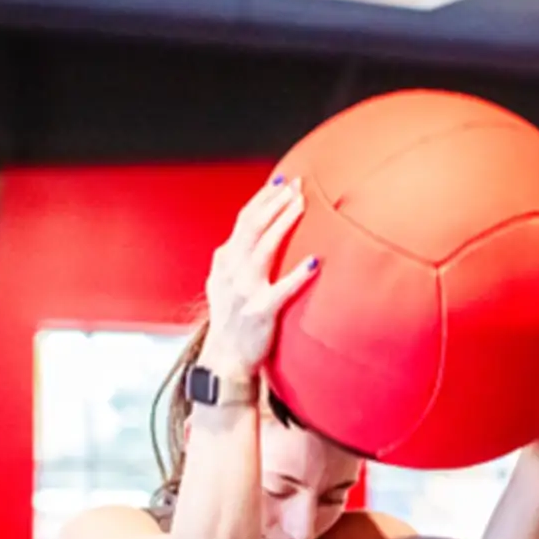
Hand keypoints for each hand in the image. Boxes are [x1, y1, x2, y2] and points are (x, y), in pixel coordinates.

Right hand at [201, 176, 319, 378]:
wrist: (226, 358)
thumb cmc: (231, 320)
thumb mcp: (223, 282)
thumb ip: (236, 256)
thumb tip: (252, 229)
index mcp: (225, 262)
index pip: (244, 221)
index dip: (263, 198)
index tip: (282, 180)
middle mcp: (232, 272)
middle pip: (253, 227)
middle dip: (274, 202)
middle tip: (296, 185)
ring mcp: (245, 292)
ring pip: (264, 249)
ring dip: (282, 223)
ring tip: (300, 204)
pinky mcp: (261, 312)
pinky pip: (282, 290)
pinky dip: (298, 275)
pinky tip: (315, 261)